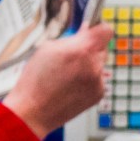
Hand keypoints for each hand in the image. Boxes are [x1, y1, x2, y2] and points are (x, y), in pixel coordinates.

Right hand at [2, 23, 111, 138]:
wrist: (33, 112)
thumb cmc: (35, 80)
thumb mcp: (47, 48)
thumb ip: (71, 38)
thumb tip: (86, 31)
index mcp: (81, 50)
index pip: (106, 30)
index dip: (98, 28)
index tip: (91, 30)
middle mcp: (94, 66)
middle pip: (102, 48)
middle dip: (89, 48)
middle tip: (72, 55)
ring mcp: (98, 82)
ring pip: (100, 64)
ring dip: (88, 65)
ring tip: (67, 74)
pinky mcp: (99, 94)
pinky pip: (98, 79)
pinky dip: (88, 80)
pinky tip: (71, 86)